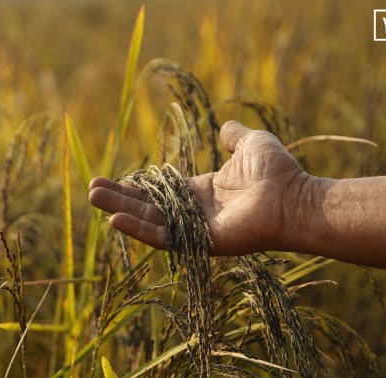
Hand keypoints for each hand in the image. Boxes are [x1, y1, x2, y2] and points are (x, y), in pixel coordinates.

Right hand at [88, 120, 309, 255]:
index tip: (111, 179)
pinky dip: (138, 230)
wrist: (294, 198)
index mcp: (201, 191)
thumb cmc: (276, 172)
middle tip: (91, 190)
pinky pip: (163, 238)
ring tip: (93, 198)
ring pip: (148, 221)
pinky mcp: (198, 242)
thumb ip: (233, 137)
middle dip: (118, 198)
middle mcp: (194, 212)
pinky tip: (116, 220)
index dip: (135, 186)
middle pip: (147, 206)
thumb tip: (225, 127)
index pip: (160, 191)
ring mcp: (194, 229)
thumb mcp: (250, 144)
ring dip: (120, 210)